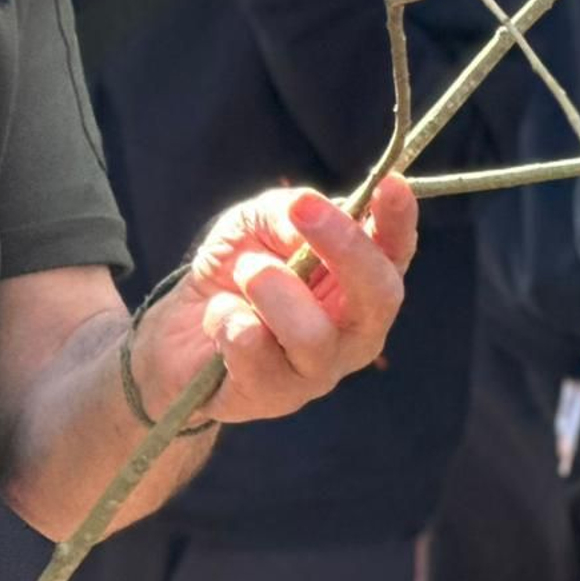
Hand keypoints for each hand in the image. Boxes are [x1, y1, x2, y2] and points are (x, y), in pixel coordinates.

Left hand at [133, 175, 417, 424]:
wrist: (180, 329)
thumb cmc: (239, 268)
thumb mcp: (258, 221)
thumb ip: (288, 212)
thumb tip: (308, 215)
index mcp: (360, 282)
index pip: (395, 253)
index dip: (399, 221)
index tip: (391, 184)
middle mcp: (354, 330)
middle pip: (378, 297)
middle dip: (344, 247)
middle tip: (302, 210)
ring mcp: (318, 370)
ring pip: (313, 335)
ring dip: (271, 289)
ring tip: (244, 271)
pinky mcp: (275, 396)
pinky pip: (255, 352)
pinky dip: (228, 318)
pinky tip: (220, 316)